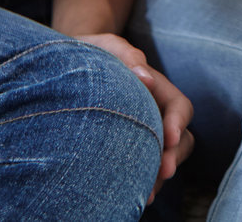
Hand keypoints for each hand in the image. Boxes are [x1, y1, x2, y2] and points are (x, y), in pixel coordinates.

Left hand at [74, 33, 193, 204]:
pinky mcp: (129, 151)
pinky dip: (142, 184)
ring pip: (165, 159)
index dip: (178, 121)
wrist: (61, 70)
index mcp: (156, 88)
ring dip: (158, 177)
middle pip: (180, 139)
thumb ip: (123, 52)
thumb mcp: (102, 45)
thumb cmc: (86, 54)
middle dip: (174, 156)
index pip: (179, 106)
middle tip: (163, 171)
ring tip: (145, 194)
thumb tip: (143, 73)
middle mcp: (155, 114)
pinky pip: (145, 171)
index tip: (170, 136)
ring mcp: (144, 134)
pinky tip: (131, 196)